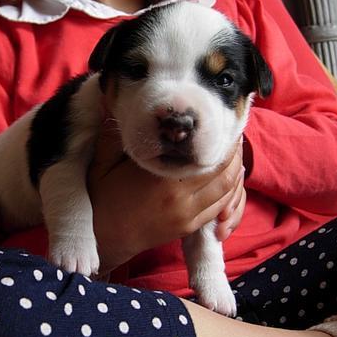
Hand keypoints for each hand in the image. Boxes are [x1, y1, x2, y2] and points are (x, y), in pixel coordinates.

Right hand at [88, 118, 244, 274]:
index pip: (205, 154)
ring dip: (235, 171)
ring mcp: (187, 216)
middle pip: (224, 172)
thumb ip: (111, 134)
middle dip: (233, 152)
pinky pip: (218, 208)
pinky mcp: (188, 228)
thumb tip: (107, 98)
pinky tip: (226, 178)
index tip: (220, 121)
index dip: (218, 137)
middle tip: (231, 134)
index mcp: (162, 179)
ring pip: (226, 191)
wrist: (103, 238)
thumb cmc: (101, 200)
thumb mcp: (101, 164)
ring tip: (233, 153)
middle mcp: (180, 198)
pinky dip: (228, 192)